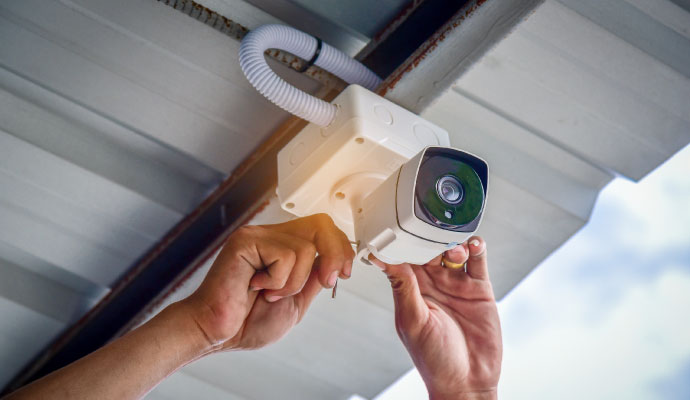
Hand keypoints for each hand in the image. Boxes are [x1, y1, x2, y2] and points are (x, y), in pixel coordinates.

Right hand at [179, 214, 353, 350]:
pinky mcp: (246, 241)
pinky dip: (277, 281)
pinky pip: (285, 256)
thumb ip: (313, 279)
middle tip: (326, 281)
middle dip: (334, 254)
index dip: (341, 248)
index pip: (322, 229)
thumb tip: (334, 262)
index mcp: (283, 247)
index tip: (343, 273)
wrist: (217, 332)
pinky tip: (256, 287)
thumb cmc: (247, 321)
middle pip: (320, 224)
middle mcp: (271, 236)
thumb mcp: (296, 301)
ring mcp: (258, 236)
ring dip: (293, 283)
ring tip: (270, 293)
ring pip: (305, 248)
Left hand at [369, 237, 501, 399]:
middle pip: (429, 249)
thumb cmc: (434, 359)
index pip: (404, 258)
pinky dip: (476, 249)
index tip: (399, 226)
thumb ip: (403, 288)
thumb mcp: (413, 321)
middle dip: (430, 238)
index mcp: (411, 291)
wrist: (468, 381)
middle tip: (431, 232)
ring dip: (452, 244)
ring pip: (453, 252)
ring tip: (454, 251)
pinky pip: (477, 262)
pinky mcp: (478, 289)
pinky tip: (474, 244)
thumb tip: (382, 260)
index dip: (402, 242)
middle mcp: (433, 285)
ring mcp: (456, 285)